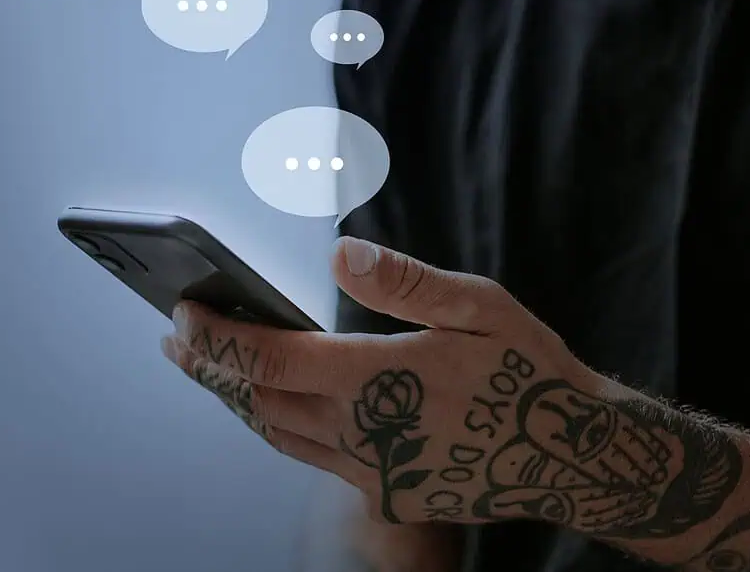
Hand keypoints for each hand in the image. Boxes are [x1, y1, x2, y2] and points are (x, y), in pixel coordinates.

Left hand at [162, 238, 725, 532]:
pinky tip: (284, 406)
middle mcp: (367, 435)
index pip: (271, 359)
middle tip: (177, 343)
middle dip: (212, 370)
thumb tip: (340, 256)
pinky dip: (286, 427)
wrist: (573, 455)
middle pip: (261, 401)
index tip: (181, 316)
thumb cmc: (531, 374)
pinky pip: (317, 459)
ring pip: (282, 436)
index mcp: (382, 381)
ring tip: (216, 372)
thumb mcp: (483, 309)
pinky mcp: (390, 493)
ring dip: (243, 401)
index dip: (218, 339)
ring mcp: (375, 473)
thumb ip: (406, 284)